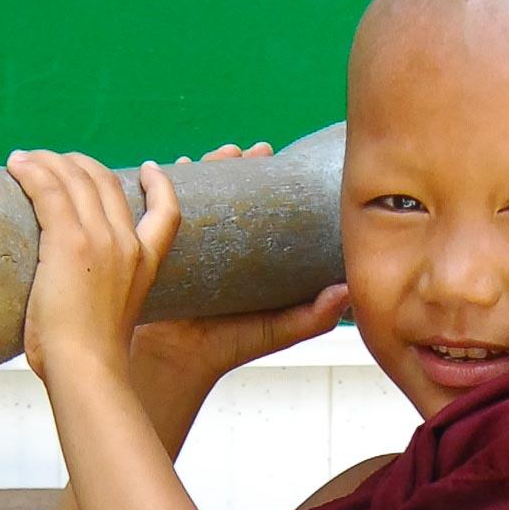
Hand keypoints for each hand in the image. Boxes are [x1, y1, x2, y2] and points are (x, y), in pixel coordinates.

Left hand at [6, 149, 179, 381]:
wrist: (87, 369)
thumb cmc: (88, 361)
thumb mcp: (108, 324)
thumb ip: (97, 304)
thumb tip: (63, 308)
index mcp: (144, 265)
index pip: (167, 212)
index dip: (159, 184)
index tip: (149, 169)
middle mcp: (127, 244)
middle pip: (106, 181)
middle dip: (78, 163)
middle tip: (52, 161)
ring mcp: (100, 239)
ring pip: (75, 178)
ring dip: (47, 162)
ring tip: (24, 160)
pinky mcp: (69, 241)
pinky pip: (49, 190)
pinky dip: (32, 172)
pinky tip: (16, 165)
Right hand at [129, 142, 349, 385]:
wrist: (178, 360)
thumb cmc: (230, 347)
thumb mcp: (280, 329)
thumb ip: (315, 316)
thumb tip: (345, 290)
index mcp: (252, 256)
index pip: (260, 205)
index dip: (265, 177)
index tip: (268, 154)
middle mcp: (223, 245)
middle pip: (229, 192)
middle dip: (234, 165)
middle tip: (241, 150)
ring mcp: (193, 245)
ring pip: (199, 195)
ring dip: (205, 168)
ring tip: (214, 155)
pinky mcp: (164, 250)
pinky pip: (163, 211)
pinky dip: (166, 186)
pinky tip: (172, 168)